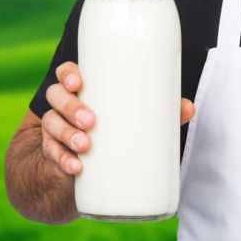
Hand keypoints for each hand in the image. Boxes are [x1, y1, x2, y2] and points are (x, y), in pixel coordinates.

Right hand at [42, 61, 195, 175]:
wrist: (90, 163)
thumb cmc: (117, 127)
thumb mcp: (135, 116)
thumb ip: (161, 110)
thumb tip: (189, 108)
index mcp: (84, 89)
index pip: (66, 73)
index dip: (67, 75)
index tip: (78, 83)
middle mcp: (64, 106)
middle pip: (56, 97)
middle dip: (71, 107)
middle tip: (90, 121)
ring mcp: (56, 129)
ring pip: (52, 124)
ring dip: (66, 134)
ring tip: (85, 146)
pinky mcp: (55, 153)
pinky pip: (52, 154)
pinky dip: (62, 160)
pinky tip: (75, 167)